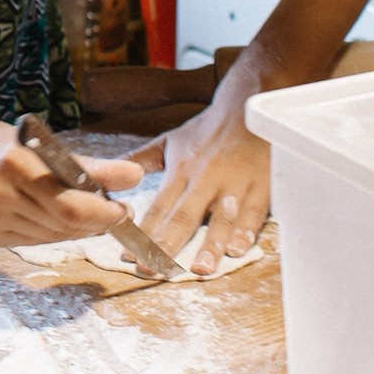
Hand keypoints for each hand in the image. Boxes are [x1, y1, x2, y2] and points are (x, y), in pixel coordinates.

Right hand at [0, 117, 135, 245]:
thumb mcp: (41, 143)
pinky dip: (51, 232)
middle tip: (114, 213)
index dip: (105, 213)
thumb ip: (90, 165)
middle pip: (64, 224)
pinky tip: (53, 218)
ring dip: (76, 229)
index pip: (72, 206)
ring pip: (51, 236)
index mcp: (13, 163)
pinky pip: (32, 241)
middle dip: (96, 222)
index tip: (124, 208)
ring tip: (85, 212)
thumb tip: (134, 176)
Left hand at [124, 95, 271, 271]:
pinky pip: (254, 211)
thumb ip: (142, 159)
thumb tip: (111, 173)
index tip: (129, 256)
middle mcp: (205, 178)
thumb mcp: (171, 139)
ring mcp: (235, 182)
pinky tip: (238, 250)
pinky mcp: (262, 184)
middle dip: (167, 245)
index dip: (143, 233)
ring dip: (210, 244)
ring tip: (200, 269)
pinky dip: (247, 232)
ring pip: (222, 218)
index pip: (158, 207)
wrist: (249, 103)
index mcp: (181, 170)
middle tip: (153, 269)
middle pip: (184, 216)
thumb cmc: (209, 127)